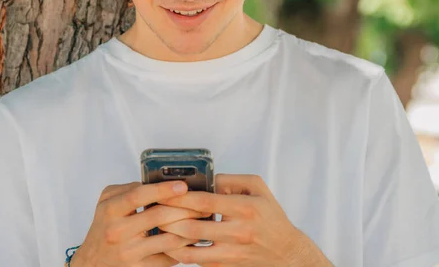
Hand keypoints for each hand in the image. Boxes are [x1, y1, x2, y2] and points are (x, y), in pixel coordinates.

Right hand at [71, 181, 210, 266]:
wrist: (91, 264)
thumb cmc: (104, 227)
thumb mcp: (107, 203)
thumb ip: (127, 189)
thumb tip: (157, 183)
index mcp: (110, 210)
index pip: (138, 195)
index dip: (163, 189)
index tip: (183, 185)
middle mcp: (117, 232)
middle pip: (159, 216)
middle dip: (186, 209)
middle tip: (204, 205)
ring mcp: (128, 253)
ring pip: (169, 240)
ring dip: (190, 230)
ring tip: (204, 222)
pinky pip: (168, 259)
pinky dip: (183, 249)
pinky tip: (192, 241)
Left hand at [159, 174, 332, 266]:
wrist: (285, 251)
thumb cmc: (270, 216)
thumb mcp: (258, 188)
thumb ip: (231, 180)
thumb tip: (205, 180)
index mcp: (246, 208)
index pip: (206, 202)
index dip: (181, 197)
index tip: (164, 192)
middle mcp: (239, 232)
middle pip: (193, 227)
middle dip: (168, 219)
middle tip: (153, 211)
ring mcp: (232, 252)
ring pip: (191, 250)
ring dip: (170, 240)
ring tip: (157, 229)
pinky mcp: (227, 266)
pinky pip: (197, 262)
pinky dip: (181, 254)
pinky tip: (171, 244)